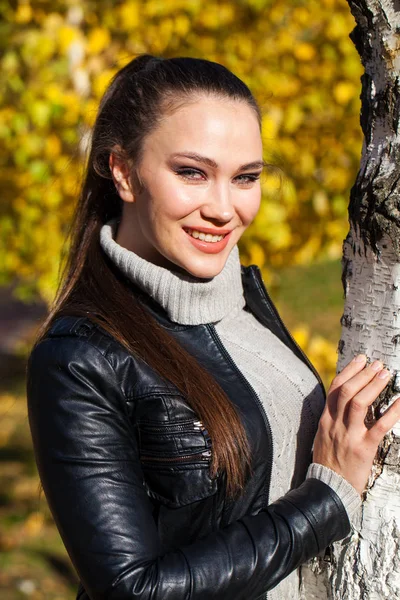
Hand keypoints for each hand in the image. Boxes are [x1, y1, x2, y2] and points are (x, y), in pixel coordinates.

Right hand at [312, 354, 399, 494]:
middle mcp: (335, 424)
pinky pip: (380, 426)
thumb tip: (346, 401)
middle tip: (377, 364)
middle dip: (363, 374)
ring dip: (373, 385)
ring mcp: (349, 436)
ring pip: (359, 403)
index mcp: (325, 420)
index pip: (334, 388)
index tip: (361, 359)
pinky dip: (393, 411)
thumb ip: (333, 418)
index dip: (348, 371)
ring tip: (386, 374)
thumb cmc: (329, 463)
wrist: (328, 489)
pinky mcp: (363, 448)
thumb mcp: (324, 437)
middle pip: (346, 391)